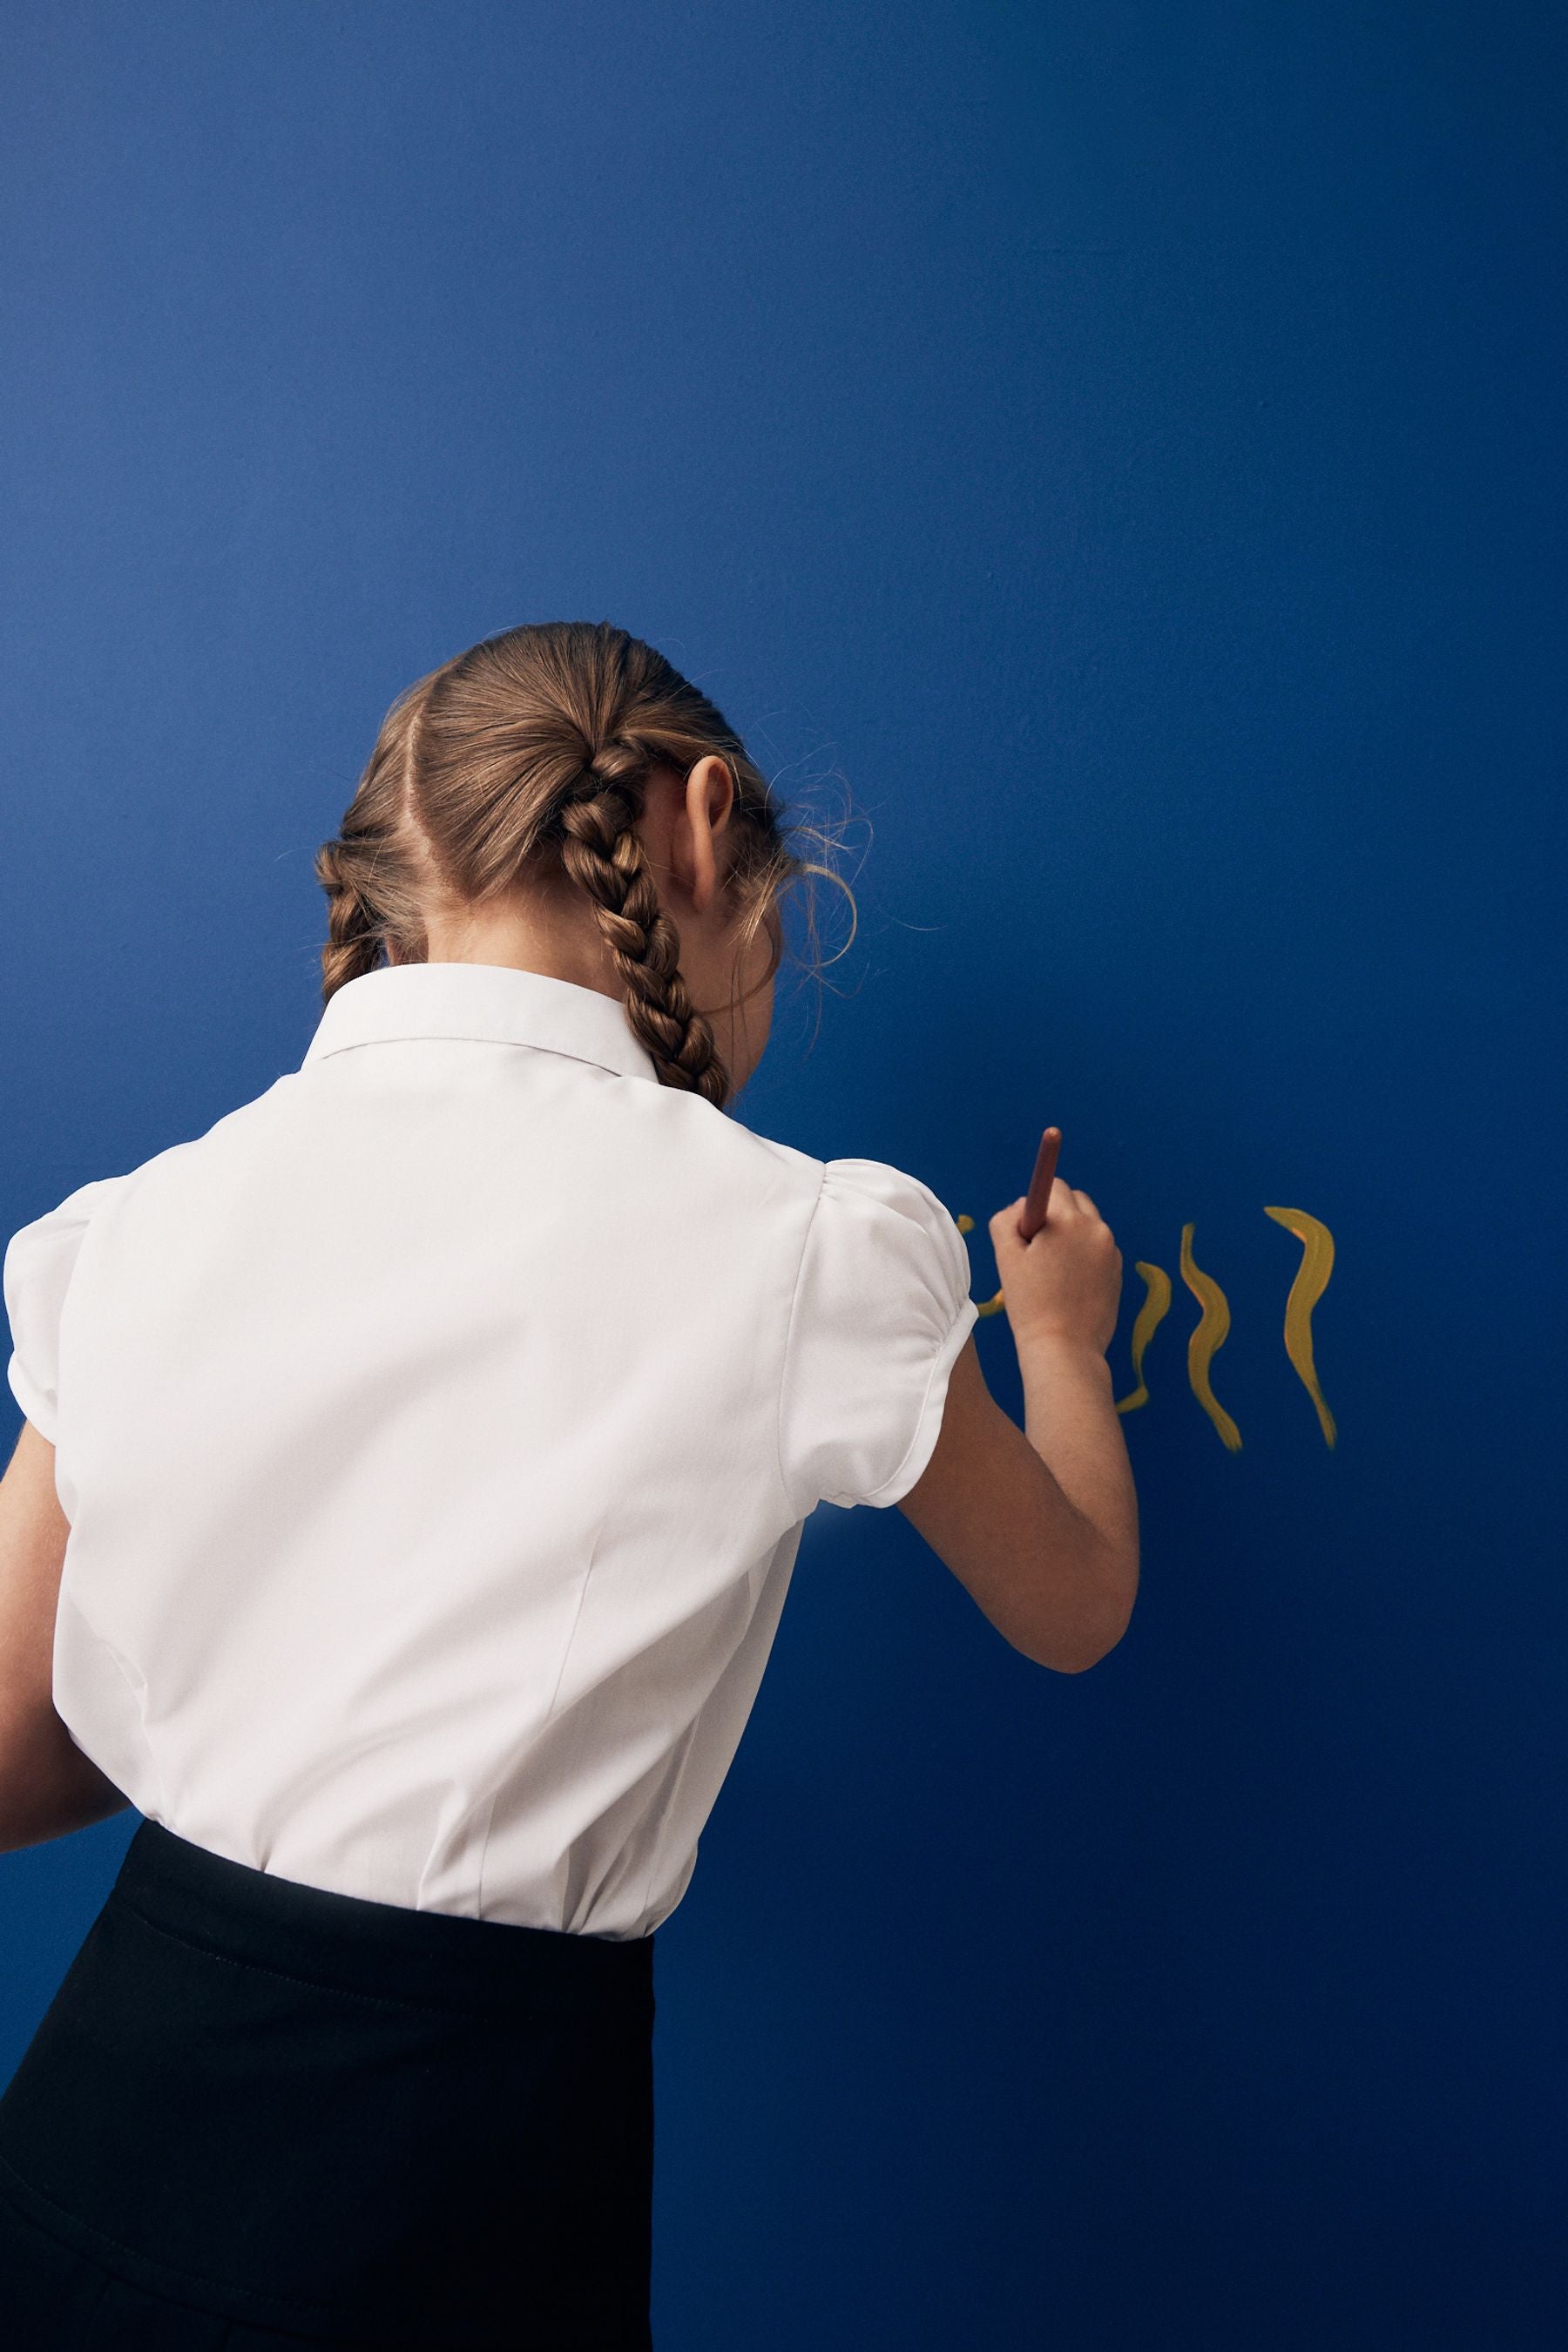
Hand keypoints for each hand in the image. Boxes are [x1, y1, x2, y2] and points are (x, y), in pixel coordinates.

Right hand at [989, 1178, 1122, 1357]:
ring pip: (1088, 1223)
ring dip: (1071, 1233)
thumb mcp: (1006, 1257)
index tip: (1028, 1231)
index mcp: (1068, 1220)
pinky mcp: (1118, 1270)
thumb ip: (1007, 1220)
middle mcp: (1096, 1228)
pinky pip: (1098, 1247)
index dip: (1035, 1205)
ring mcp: (1111, 1250)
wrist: (1065, 1348)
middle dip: (1056, 1214)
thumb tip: (1022, 1207)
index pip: (1053, 1186)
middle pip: (1075, 1200)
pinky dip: (1084, 1254)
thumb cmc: (1030, 1304)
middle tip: (1037, 1251)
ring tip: (1054, 1271)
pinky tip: (1070, 1284)